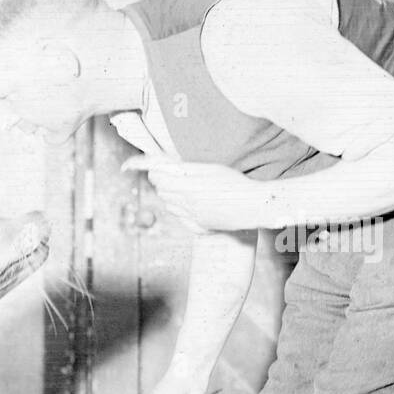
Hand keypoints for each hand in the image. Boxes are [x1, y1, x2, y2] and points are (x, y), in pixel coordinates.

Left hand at [122, 155, 268, 231]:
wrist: (254, 207)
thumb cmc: (235, 183)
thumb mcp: (210, 169)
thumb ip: (185, 168)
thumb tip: (161, 166)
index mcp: (188, 184)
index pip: (157, 175)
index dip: (148, 168)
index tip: (139, 167)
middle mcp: (187, 202)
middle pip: (160, 188)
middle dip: (162, 180)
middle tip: (172, 174)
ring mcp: (192, 216)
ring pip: (168, 203)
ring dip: (171, 194)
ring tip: (188, 188)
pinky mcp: (198, 227)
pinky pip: (180, 216)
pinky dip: (181, 209)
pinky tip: (196, 204)